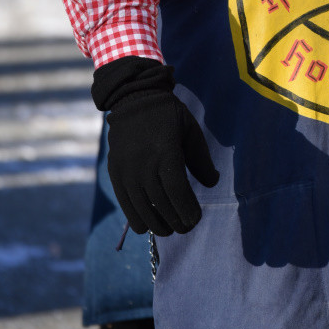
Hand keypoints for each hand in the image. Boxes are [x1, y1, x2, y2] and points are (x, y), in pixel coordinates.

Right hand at [93, 58, 218, 235]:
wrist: (135, 100)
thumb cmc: (170, 116)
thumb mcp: (192, 132)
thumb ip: (202, 160)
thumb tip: (212, 184)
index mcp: (166, 153)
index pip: (177, 192)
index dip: (187, 210)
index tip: (196, 219)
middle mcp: (144, 164)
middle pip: (161, 204)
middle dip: (176, 221)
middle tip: (187, 227)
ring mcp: (127, 170)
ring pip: (142, 208)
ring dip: (157, 225)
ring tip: (170, 229)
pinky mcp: (116, 173)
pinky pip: (125, 203)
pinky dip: (136, 218)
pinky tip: (146, 226)